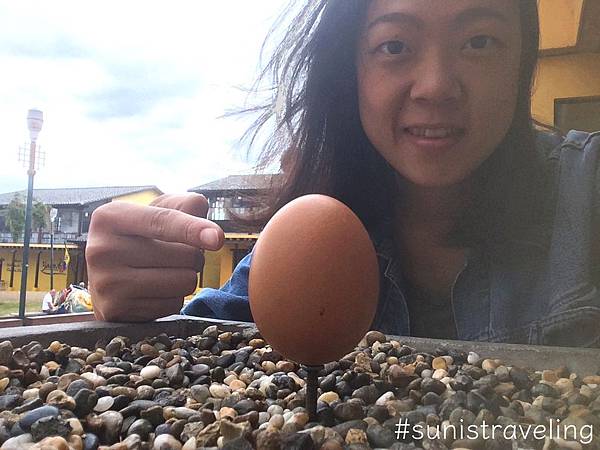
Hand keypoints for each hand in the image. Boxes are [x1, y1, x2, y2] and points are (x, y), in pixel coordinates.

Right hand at [86, 193, 223, 321]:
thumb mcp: (157, 211)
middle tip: (174, 254)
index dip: (193, 229)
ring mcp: (105, 283)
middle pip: (183, 255)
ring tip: (165, 271)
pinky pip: (173, 304)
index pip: (161, 222)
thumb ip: (186, 206)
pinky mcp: (116, 310)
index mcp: (110, 217)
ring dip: (186, 277)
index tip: (217, 238)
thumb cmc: (141, 239)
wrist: (108, 278)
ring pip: (183, 281)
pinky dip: (173, 298)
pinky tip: (155, 291)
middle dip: (193, 255)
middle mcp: (101, 249)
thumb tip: (210, 233)